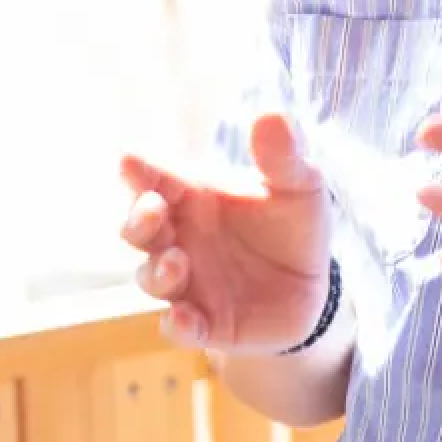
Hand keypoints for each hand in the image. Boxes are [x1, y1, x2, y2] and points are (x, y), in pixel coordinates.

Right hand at [118, 114, 335, 351]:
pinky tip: (183, 319)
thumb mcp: (299, 186)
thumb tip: (271, 114)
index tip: (127, 160)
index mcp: (194, 198)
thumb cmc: (294, 225)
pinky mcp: (205, 323)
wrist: (314, 288)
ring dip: (157, 272)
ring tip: (175, 263)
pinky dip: (178, 325)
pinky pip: (180, 327)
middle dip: (137, 220)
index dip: (138, 171)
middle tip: (152, 211)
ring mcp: (188, 283)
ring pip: (151, 278)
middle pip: (138, 228)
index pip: (156, 180)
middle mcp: (180, 238)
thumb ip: (282, 157)